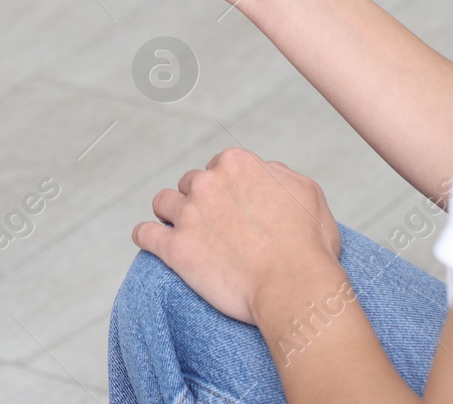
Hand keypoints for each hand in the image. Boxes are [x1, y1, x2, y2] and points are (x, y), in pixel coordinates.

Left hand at [134, 148, 343, 326]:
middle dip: (199, 201)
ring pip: (163, 203)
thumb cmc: (307, 247)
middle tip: (213, 225)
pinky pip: (145, 234)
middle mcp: (207, 182)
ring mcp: (188, 215)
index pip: (218, 167)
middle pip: (190, 184)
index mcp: (236, 164)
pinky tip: (151, 240)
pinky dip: (146, 236)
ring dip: (170, 214)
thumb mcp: (305, 192)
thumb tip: (263, 171)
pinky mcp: (175, 248)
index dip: (226, 187)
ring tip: (180, 230)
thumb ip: (277, 173)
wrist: (294, 288)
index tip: (232, 206)